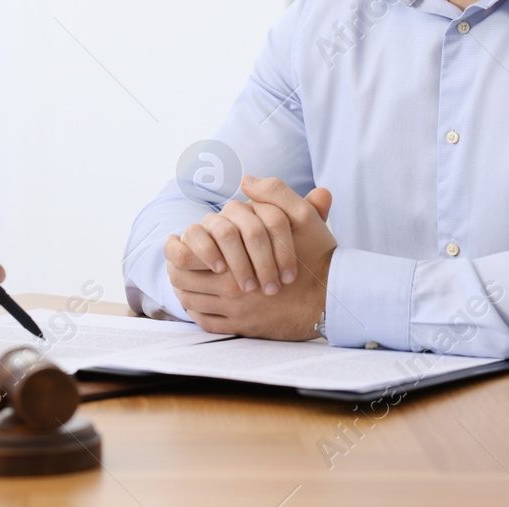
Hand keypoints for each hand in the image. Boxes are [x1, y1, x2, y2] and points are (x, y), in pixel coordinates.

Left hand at [166, 176, 335, 338]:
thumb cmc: (317, 256)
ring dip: (185, 291)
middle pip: (182, 281)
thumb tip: (246, 180)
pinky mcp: (245, 329)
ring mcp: (237, 312)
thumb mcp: (302, 216)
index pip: (185, 256)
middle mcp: (232, 290)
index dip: (175, 247)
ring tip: (184, 279)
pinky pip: (207, 325)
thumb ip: (274, 193)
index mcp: (237, 260)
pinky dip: (198, 313)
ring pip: (193, 303)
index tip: (175, 240)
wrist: (334, 296)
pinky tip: (199, 302)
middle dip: (175, 269)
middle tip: (175, 261)